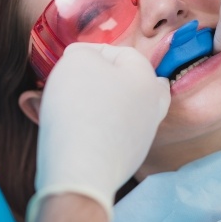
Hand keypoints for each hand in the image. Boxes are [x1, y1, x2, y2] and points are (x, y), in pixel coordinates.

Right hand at [27, 43, 169, 221]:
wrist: (81, 170)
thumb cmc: (80, 107)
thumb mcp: (77, 61)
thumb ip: (83, 52)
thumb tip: (84, 59)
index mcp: (146, 78)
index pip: (122, 52)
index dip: (92, 51)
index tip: (68, 60)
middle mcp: (152, 106)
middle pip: (133, 82)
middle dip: (107, 77)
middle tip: (84, 79)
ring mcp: (142, 135)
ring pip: (124, 108)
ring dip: (100, 102)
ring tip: (73, 103)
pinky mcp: (128, 159)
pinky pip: (112, 133)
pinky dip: (98, 126)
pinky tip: (77, 128)